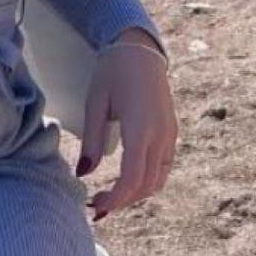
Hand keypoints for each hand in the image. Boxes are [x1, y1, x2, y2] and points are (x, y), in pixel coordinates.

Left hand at [75, 29, 176, 221]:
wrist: (139, 49)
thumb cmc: (112, 71)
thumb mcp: (95, 101)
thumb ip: (91, 139)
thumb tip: (84, 173)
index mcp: (140, 127)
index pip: (132, 178)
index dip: (115, 199)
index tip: (95, 206)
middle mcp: (160, 135)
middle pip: (146, 186)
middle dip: (122, 201)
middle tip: (98, 204)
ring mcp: (170, 134)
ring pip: (158, 180)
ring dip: (136, 193)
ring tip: (111, 193)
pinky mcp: (172, 132)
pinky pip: (163, 166)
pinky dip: (147, 180)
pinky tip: (128, 177)